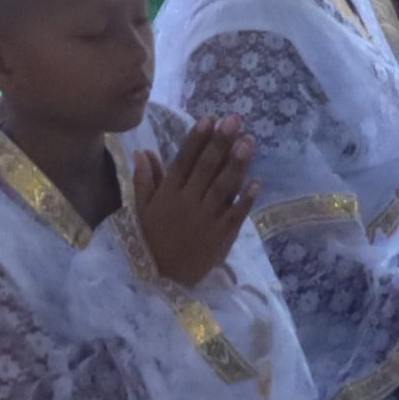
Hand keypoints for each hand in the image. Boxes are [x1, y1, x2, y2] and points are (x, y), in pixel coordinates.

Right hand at [134, 114, 259, 285]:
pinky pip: (235, 215)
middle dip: (221, 143)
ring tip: (248, 142)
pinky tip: (257, 181)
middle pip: (206, 168)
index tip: (209, 119)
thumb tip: (143, 152)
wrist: (162, 280)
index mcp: (168, 194)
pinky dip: (246, 199)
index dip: (196, 140)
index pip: (183, 161)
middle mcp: (187, 203)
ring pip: (223, 187)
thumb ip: (144, 180)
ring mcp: (206, 220)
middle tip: (235, 120)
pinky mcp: (221, 236)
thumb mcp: (140, 210)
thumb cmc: (150, 240)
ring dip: (236, 164)